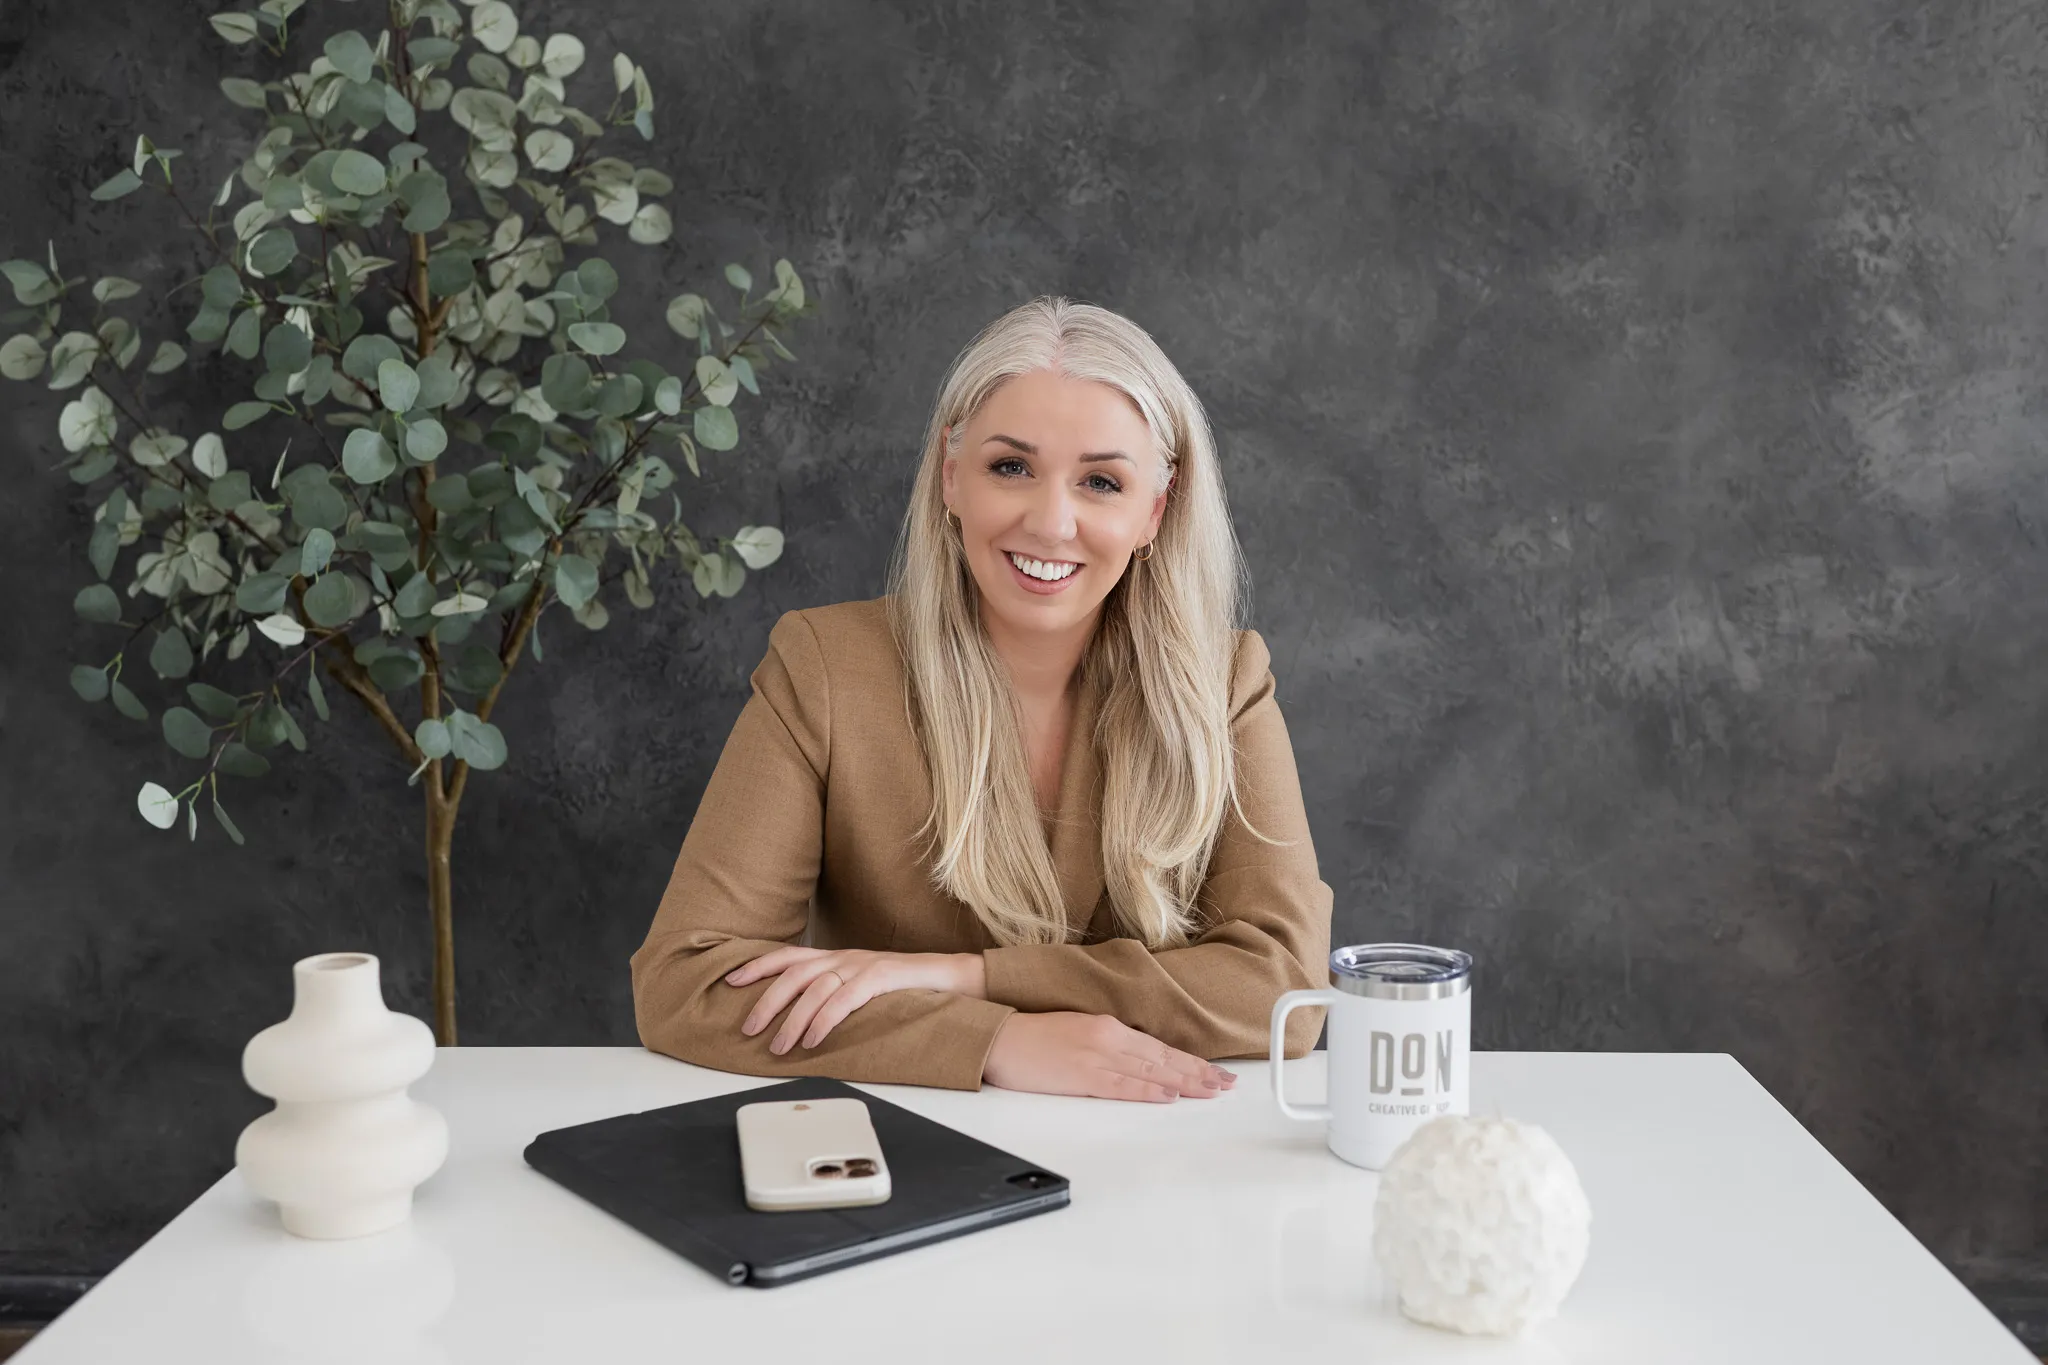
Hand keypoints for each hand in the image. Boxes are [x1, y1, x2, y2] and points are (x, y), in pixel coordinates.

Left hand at [723, 947, 984, 1053]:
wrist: (950, 977)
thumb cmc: (903, 988)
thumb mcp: (861, 987)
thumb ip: (834, 994)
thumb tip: (800, 1019)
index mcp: (836, 957)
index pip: (788, 956)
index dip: (758, 965)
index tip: (731, 981)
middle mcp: (844, 957)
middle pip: (794, 973)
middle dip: (767, 1001)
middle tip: (747, 1029)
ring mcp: (863, 965)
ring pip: (816, 988)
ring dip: (792, 1020)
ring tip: (779, 1047)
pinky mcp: (882, 977)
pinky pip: (845, 998)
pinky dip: (825, 1019)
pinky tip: (812, 1039)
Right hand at [982, 1012, 1237, 1102]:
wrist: (998, 1037)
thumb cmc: (1033, 1037)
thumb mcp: (1078, 1030)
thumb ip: (1109, 1044)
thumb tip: (1138, 1062)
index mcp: (1108, 1026)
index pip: (1160, 1047)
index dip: (1191, 1061)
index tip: (1215, 1072)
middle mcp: (1108, 1038)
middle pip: (1163, 1059)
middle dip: (1198, 1073)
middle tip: (1227, 1085)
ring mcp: (1096, 1056)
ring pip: (1150, 1072)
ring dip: (1184, 1083)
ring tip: (1212, 1092)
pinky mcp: (1081, 1075)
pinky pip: (1121, 1086)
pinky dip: (1147, 1091)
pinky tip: (1168, 1096)